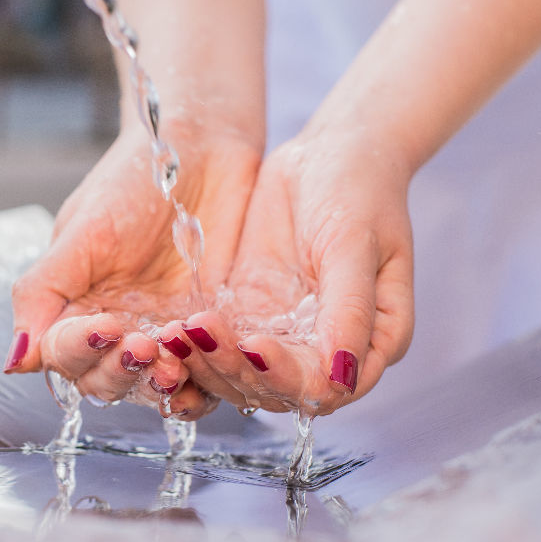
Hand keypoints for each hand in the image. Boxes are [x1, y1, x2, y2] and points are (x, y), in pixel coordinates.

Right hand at [6, 126, 260, 406]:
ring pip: (149, 387)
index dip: (79, 350)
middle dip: (119, 372)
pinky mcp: (206, 333)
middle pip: (102, 380)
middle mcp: (113, 326)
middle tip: (144, 346)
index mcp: (72, 304)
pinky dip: (201, 385)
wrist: (203, 147)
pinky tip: (206, 375)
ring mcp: (160, 332)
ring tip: (174, 365)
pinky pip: (202, 378)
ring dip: (158, 386)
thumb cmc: (134, 180)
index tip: (105, 326)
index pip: (62, 353)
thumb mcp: (82, 231)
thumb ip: (42, 292)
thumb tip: (13, 361)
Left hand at [174, 129, 414, 415]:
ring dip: (206, 363)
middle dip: (233, 370)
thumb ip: (349, 311)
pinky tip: (169, 329)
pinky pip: (220, 344)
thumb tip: (341, 377)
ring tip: (174, 334)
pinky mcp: (249, 314)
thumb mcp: (355, 246)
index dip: (285, 377)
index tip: (253, 345)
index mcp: (371, 344)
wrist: (329, 152)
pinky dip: (195, 344)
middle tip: (196, 335)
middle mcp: (325, 350)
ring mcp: (284, 334)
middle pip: (274, 389)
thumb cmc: (359, 192)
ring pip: (240, 375)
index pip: (323, 387)